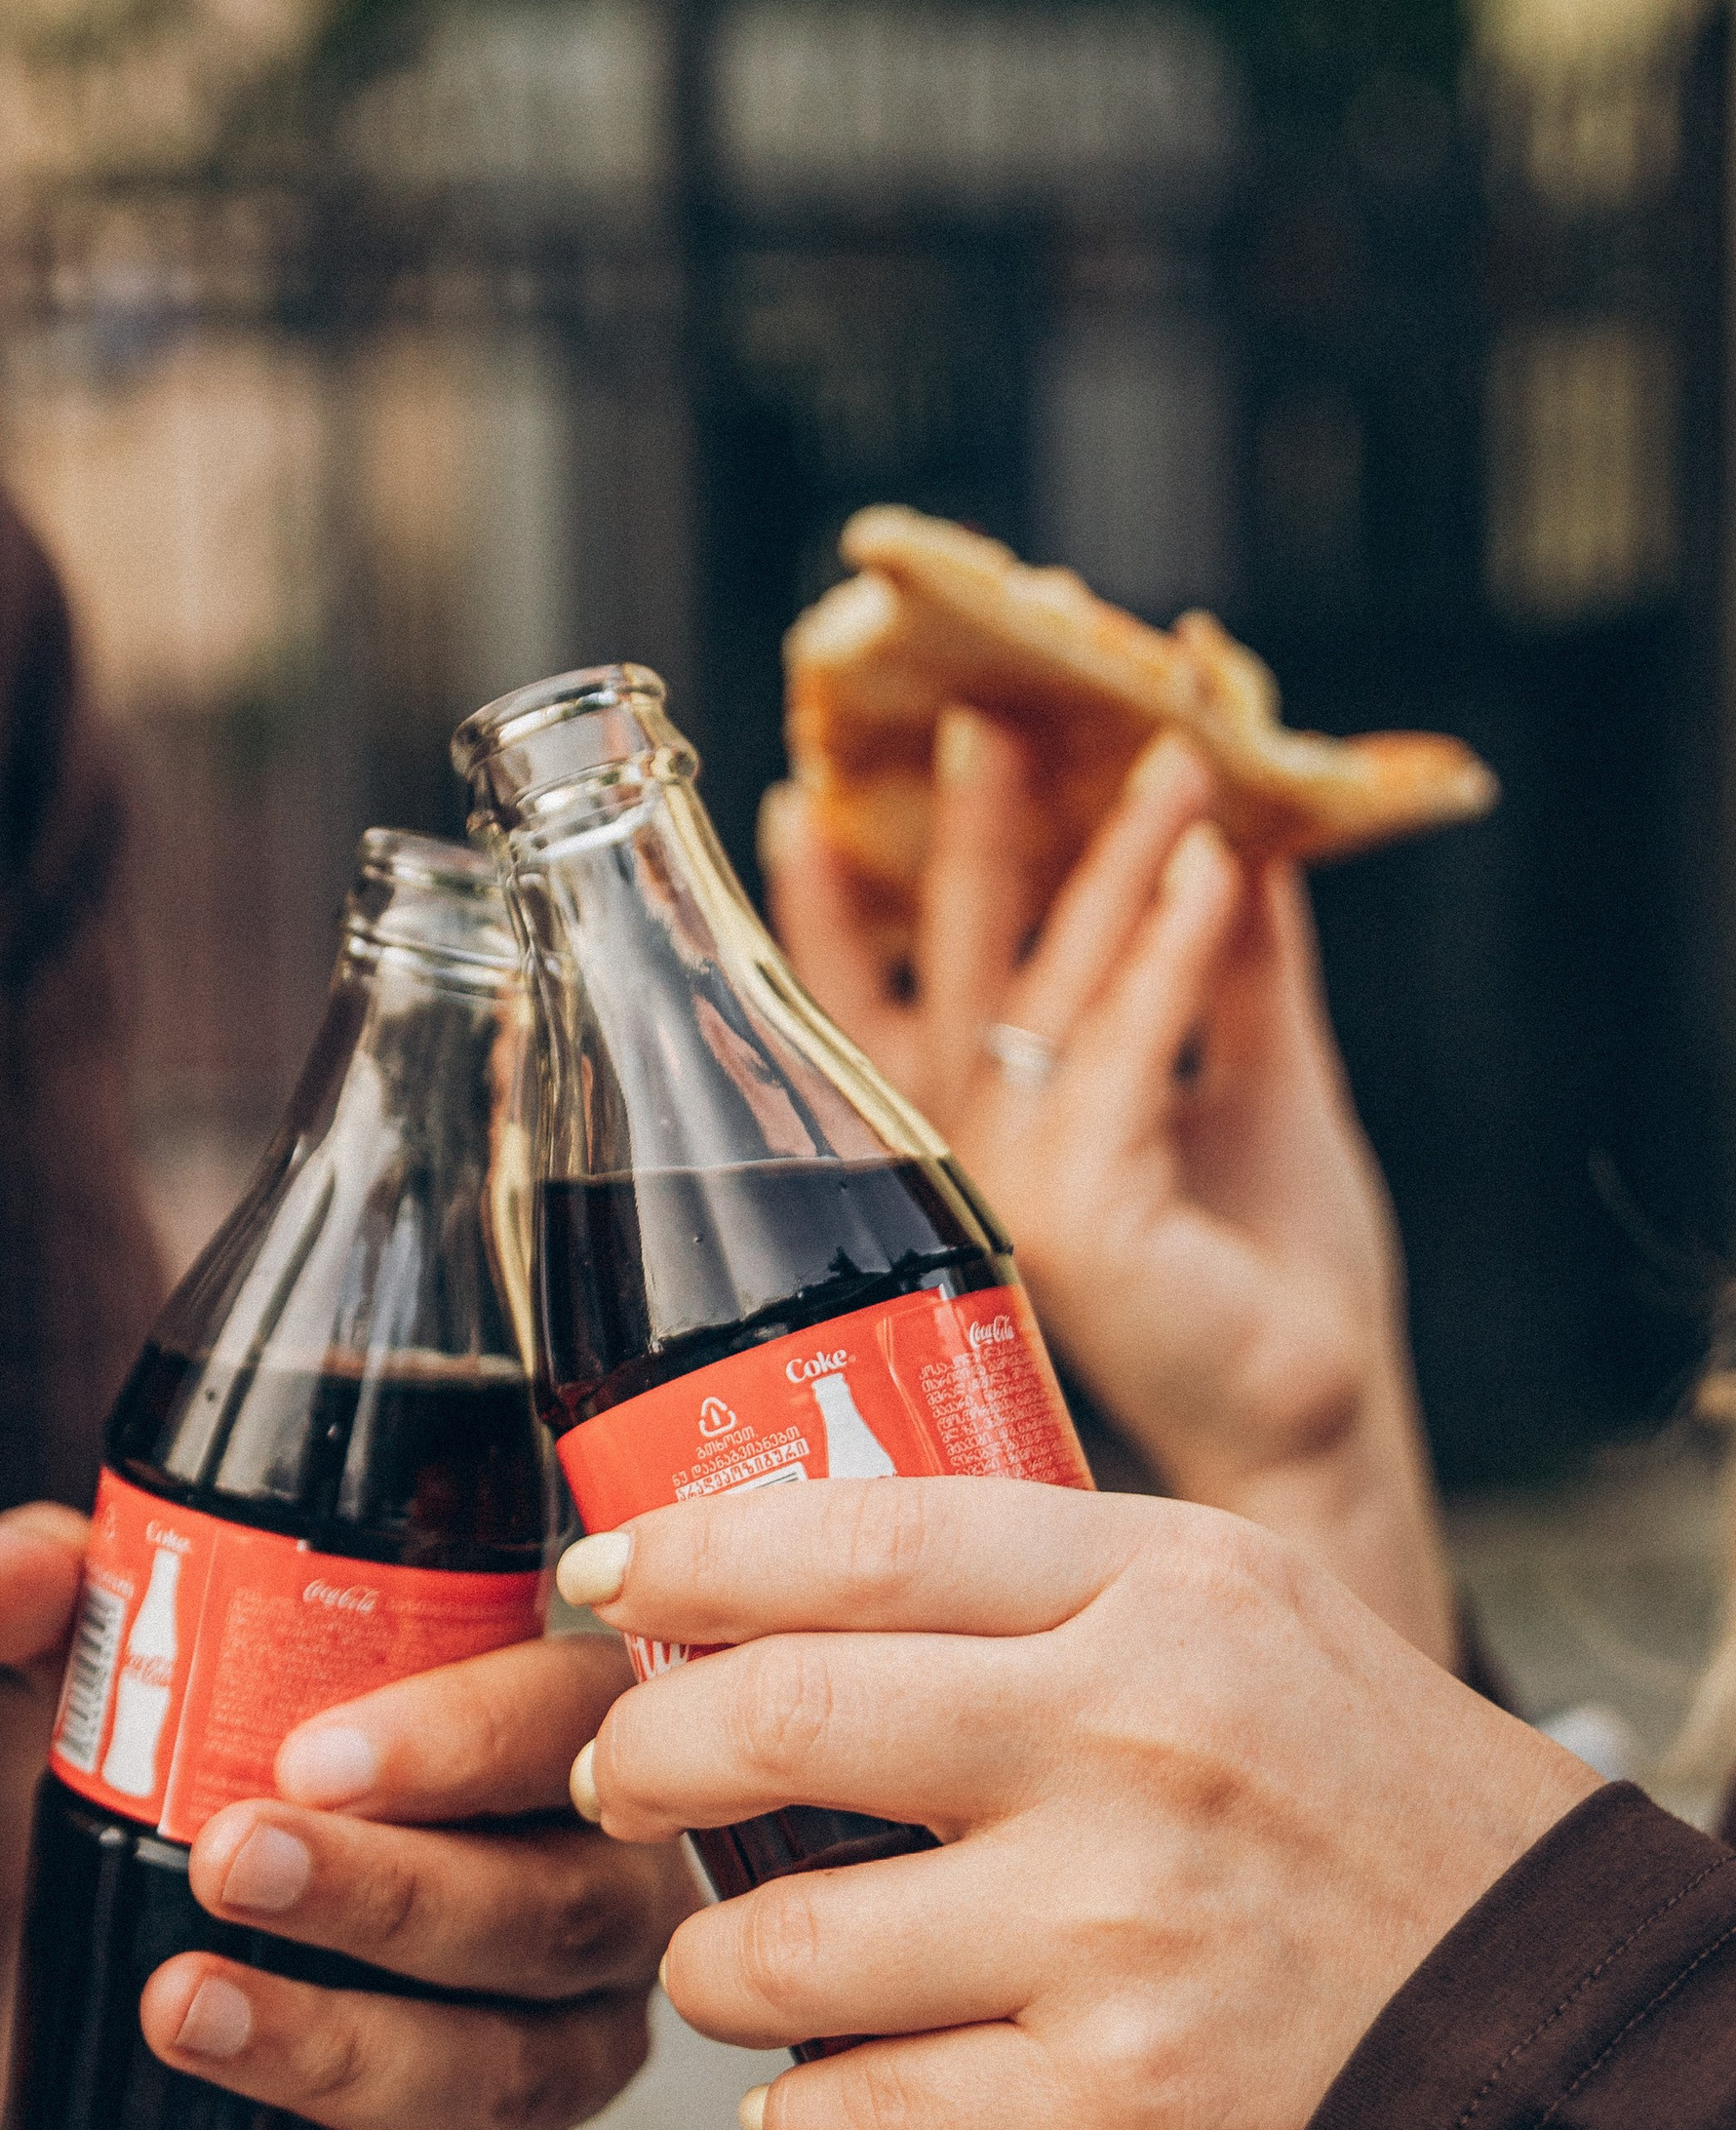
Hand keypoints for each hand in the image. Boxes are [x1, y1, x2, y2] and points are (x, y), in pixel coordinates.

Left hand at [0, 1507, 689, 2129]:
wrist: (159, 1951)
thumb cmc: (217, 1776)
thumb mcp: (141, 1670)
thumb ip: (77, 1604)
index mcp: (548, 1743)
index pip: (559, 1722)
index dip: (457, 1742)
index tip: (311, 1755)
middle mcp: (585, 1903)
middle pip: (545, 1910)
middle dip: (386, 1894)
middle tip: (231, 1861)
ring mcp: (551, 2057)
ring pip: (503, 2075)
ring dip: (342, 2047)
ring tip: (183, 2008)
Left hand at [558, 1482, 1588, 2129]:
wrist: (1555, 2031)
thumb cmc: (1381, 1817)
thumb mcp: (1252, 1625)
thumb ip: (1056, 1589)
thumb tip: (801, 1579)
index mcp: (1165, 1592)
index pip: (860, 1535)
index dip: (689, 1555)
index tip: (601, 1576)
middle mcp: (1133, 1739)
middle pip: (777, 1720)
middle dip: (644, 1760)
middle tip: (618, 1782)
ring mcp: (1119, 1930)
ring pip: (779, 1947)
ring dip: (712, 1968)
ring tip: (732, 1967)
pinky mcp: (1118, 2105)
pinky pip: (850, 2118)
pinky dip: (799, 2124)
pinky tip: (819, 2102)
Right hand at [768, 724, 1456, 1659]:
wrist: (1317, 1411)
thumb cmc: (1274, 1270)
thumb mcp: (1246, 1077)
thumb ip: (1225, 965)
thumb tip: (1232, 833)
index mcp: (980, 1139)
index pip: (878, 1007)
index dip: (831, 911)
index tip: (812, 801)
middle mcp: (969, 1163)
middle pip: (946, 971)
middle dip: (962, 840)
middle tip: (982, 718)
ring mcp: (1014, 1188)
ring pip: (1044, 989)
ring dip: (1107, 862)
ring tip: (1166, 760)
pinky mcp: (1084, 1207)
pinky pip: (1125, 1045)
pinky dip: (1173, 948)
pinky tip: (1217, 868)